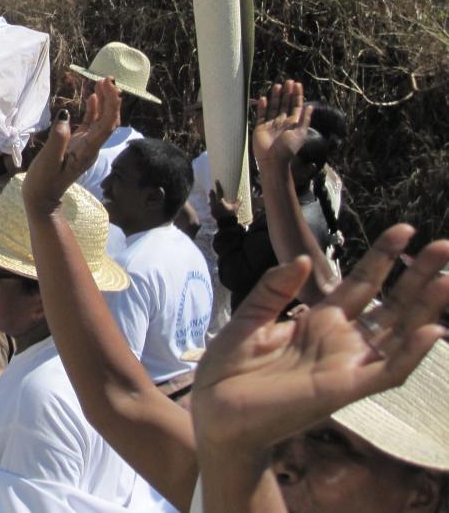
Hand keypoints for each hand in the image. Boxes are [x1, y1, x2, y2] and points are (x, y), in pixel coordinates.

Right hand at [23, 77, 121, 213]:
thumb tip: (65, 114)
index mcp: (88, 151)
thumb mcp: (48, 160)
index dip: (111, 104)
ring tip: (101, 83)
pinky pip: (90, 125)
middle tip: (106, 79)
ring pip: (101, 121)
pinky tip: (91, 98)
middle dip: (111, 99)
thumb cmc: (44, 181)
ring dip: (104, 102)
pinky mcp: (77, 145)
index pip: (107, 125)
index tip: (108, 86)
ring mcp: (85, 146)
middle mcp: (91, 147)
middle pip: (108, 121)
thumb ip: (58, 138)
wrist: (42, 199)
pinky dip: (93, 110)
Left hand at [191, 225, 448, 450]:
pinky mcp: (342, 389)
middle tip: (445, 246)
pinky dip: (410, 353)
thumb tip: (304, 259)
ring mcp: (345, 365)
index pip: (361, 284)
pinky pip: (386, 372)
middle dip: (418, 277)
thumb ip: (275, 288)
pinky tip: (432, 330)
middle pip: (390, 304)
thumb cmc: (229, 370)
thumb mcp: (249, 317)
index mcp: (317, 321)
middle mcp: (339, 341)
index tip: (404, 229)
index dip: (383, 258)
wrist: (214, 411)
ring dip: (425, 309)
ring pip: (398, 334)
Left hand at [209, 180, 240, 221]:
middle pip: (212, 196)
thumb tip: (240, 197)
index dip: (218, 186)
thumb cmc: (231, 215)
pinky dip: (212, 206)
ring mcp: (212, 209)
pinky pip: (211, 208)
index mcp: (220, 201)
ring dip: (211, 199)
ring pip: (210, 202)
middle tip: (212, 190)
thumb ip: (238, 202)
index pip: (219, 192)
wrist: (226, 224)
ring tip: (211, 197)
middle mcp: (215, 204)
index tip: (216, 181)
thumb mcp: (235, 207)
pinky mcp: (212, 213)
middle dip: (212, 193)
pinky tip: (212, 205)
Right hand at [252, 80, 312, 166]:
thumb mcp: (300, 133)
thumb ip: (304, 120)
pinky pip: (261, 114)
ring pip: (273, 107)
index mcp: (293, 123)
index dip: (297, 95)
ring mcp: (271, 124)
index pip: (296, 106)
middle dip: (287, 93)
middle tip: (288, 81)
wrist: (273, 160)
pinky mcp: (260, 127)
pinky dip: (262, 106)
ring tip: (277, 85)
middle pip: (284, 104)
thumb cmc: (288, 148)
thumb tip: (310, 107)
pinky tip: (264, 98)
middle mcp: (282, 122)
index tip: (297, 84)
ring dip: (275, 96)